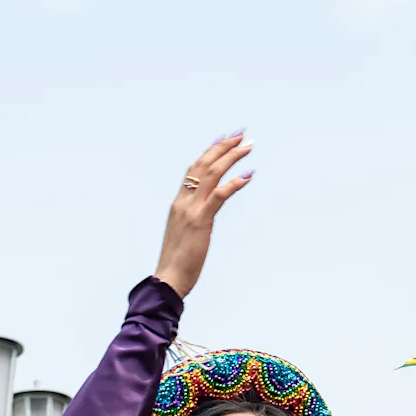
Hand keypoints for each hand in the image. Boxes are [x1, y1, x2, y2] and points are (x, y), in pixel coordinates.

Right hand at [153, 133, 253, 297]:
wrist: (168, 279)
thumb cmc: (176, 263)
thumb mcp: (183, 234)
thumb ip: (193, 220)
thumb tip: (204, 216)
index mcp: (178, 204)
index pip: (193, 169)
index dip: (209, 152)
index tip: (224, 139)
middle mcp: (183, 202)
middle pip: (204, 165)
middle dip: (223, 147)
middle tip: (241, 136)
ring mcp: (191, 210)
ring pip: (212, 174)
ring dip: (231, 157)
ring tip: (248, 147)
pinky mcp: (201, 221)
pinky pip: (220, 195)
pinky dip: (235, 182)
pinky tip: (248, 175)